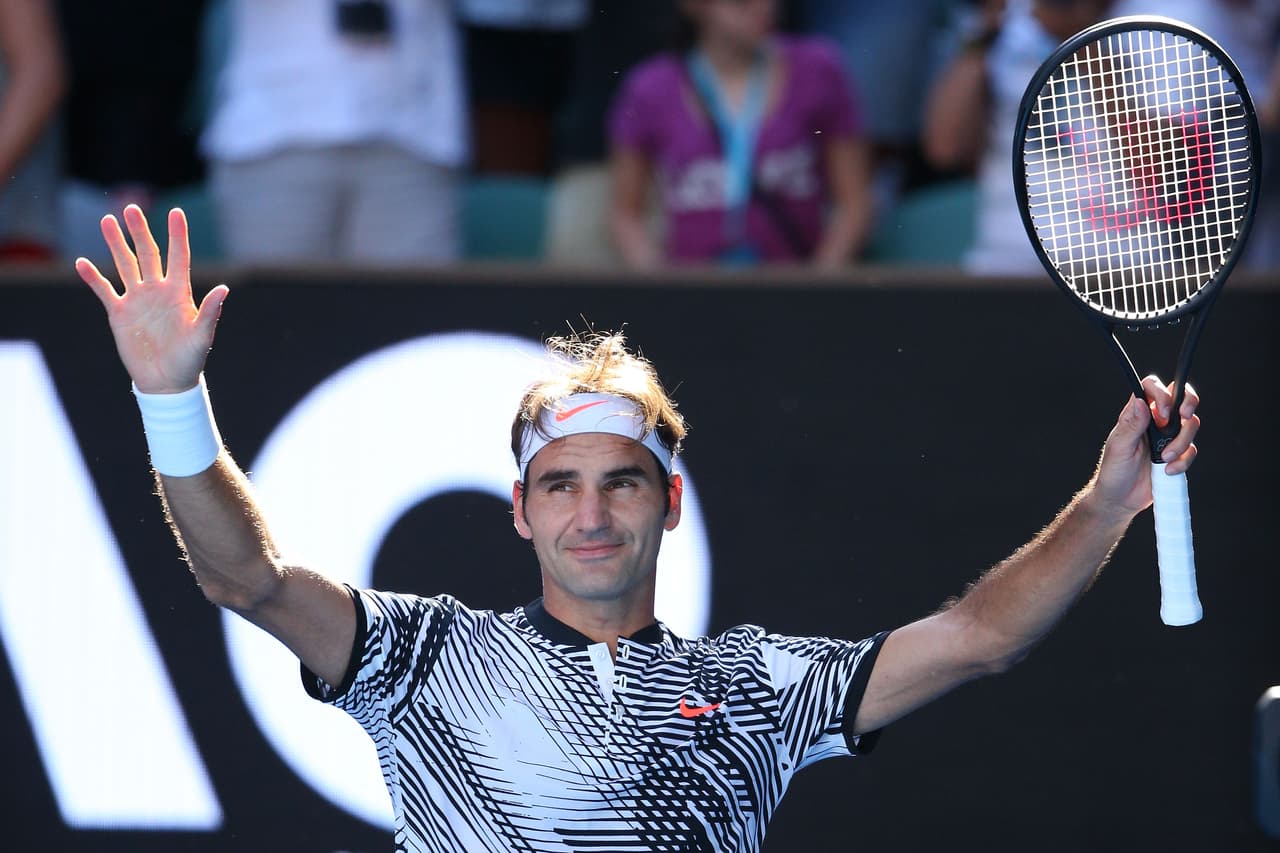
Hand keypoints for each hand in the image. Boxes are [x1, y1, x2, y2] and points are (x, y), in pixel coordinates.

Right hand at [76, 205, 228, 393]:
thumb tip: (223, 289)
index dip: (177, 235)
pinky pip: (104, 290)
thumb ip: (211, 312)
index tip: (176, 212)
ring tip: (107, 221)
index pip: (179, 257)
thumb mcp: (202, 336)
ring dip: (116, 244)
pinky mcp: (119, 313)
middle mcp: (158, 291)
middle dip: (140, 231)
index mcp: (180, 293)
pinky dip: (93, 277)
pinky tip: (81, 263)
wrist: (166, 382)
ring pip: (125, 265)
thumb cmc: (189, 360)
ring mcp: (138, 300)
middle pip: (148, 254)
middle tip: (131, 208)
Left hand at [1092, 375, 1200, 517]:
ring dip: (1181, 443)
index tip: (1163, 413)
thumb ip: (1132, 425)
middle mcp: (1154, 421)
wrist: (1121, 499)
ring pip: (1190, 425)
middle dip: (1188, 404)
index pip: (1152, 388)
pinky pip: (1191, 450)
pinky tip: (1167, 471)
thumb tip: (1140, 401)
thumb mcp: (1119, 447)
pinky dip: (1183, 461)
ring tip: (1164, 459)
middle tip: (1183, 418)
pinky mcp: (1177, 454)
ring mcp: (1167, 437)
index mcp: (1136, 414)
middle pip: (1181, 399)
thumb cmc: (1113, 471)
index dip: (1163, 393)